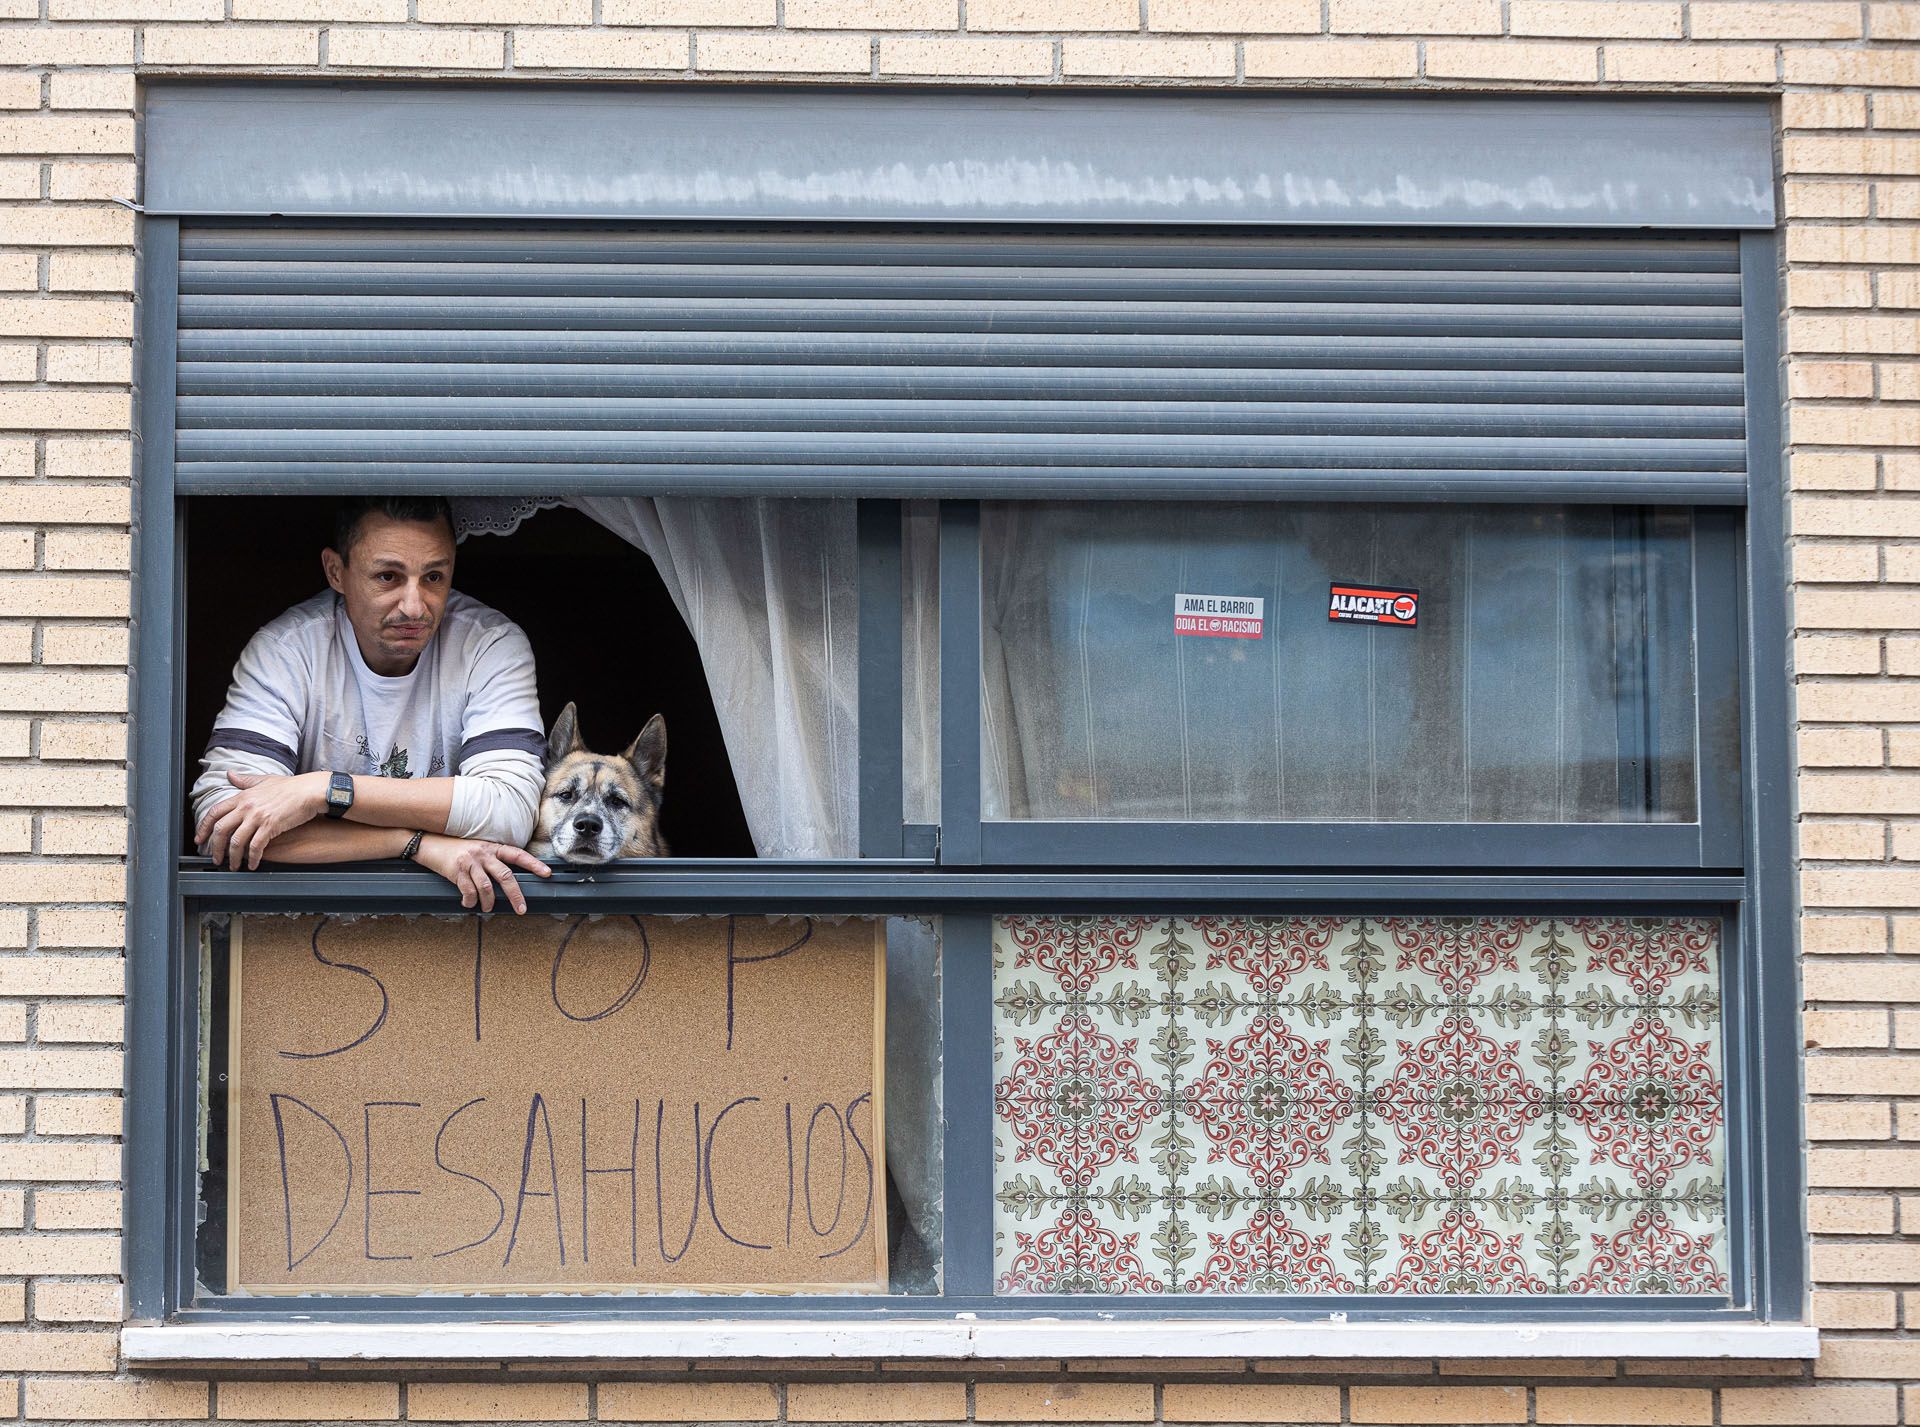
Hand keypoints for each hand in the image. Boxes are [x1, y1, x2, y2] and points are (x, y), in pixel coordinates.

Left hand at [196, 770, 327, 869]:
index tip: (200, 839)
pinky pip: (255, 846)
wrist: (309, 791)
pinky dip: (252, 858)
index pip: (214, 812)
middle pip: (221, 829)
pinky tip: (253, 864)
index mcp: (242, 796)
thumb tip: (230, 774)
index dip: (204, 828)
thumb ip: (245, 780)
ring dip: (232, 857)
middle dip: (215, 847)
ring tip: (233, 865)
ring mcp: (257, 817)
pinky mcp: (270, 826)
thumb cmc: (290, 786)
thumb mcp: (264, 780)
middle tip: (215, 857)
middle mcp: (246, 807)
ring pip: (236, 841)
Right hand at [412, 834, 550, 914]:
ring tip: (488, 908)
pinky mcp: (456, 871)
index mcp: (492, 847)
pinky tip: (469, 904)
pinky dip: (470, 901)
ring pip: (487, 887)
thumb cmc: (455, 848)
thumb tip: (506, 880)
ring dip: (489, 902)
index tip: (547, 873)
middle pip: (506, 876)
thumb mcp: (477, 848)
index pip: (518, 855)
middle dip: (516, 895)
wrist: (428, 842)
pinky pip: (468, 891)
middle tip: (522, 909)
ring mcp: (470, 862)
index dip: (534, 864)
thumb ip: (491, 860)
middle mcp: (483, 853)